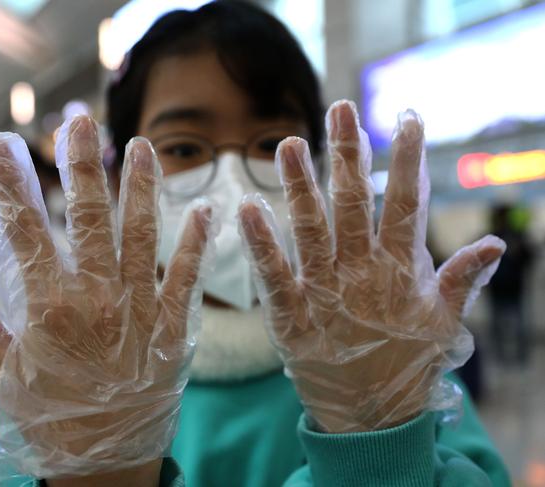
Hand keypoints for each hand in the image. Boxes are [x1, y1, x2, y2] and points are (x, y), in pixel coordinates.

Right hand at [0, 116, 216, 480]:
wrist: (105, 466)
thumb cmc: (49, 418)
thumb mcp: (0, 375)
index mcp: (47, 308)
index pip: (23, 230)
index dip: (9, 183)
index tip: (0, 142)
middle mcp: (96, 299)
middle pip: (87, 219)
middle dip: (81, 167)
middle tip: (79, 122)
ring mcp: (139, 312)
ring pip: (140, 237)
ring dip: (141, 189)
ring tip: (141, 146)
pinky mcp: (174, 331)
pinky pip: (187, 280)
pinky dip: (196, 245)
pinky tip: (206, 209)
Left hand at [238, 101, 504, 432]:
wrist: (371, 420)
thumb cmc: (407, 364)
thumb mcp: (442, 323)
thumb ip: (462, 280)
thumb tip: (495, 244)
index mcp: (400, 271)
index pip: (407, 204)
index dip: (407, 160)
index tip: (405, 117)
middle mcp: (360, 274)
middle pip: (354, 204)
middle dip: (348, 155)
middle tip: (339, 109)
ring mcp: (323, 294)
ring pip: (311, 229)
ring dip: (299, 185)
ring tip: (289, 143)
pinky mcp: (290, 318)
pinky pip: (273, 275)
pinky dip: (261, 242)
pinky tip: (247, 207)